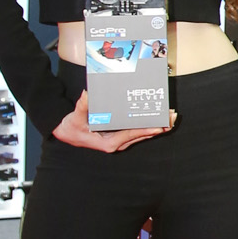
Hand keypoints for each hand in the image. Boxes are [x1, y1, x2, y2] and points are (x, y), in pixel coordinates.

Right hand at [51, 90, 173, 152]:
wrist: (65, 134)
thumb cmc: (71, 128)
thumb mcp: (75, 117)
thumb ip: (82, 106)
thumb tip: (87, 95)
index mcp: (108, 143)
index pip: (131, 135)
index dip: (145, 131)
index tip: (158, 127)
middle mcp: (116, 144)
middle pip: (140, 136)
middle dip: (157, 128)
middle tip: (172, 120)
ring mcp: (118, 141)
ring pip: (141, 135)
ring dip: (155, 128)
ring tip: (170, 120)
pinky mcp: (119, 137)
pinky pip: (136, 133)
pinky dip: (147, 127)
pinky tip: (157, 122)